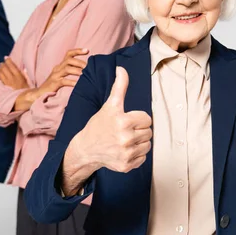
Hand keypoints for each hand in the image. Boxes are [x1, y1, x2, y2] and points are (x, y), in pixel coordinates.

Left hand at [0, 57, 28, 89]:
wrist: (23, 99)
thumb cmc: (26, 90)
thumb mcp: (27, 81)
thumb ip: (24, 74)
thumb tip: (23, 68)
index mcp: (18, 76)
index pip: (12, 66)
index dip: (8, 61)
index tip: (6, 57)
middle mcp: (12, 78)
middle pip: (5, 69)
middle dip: (2, 65)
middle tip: (2, 63)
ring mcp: (7, 83)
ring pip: (0, 74)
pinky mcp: (3, 87)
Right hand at [14, 48, 87, 110]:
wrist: (39, 94)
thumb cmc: (54, 85)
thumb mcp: (62, 76)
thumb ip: (71, 71)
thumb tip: (87, 71)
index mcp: (60, 65)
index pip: (68, 54)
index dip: (77, 51)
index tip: (87, 50)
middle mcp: (57, 68)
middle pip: (69, 60)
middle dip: (80, 62)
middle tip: (89, 67)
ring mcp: (55, 75)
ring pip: (67, 69)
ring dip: (77, 71)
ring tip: (86, 74)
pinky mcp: (54, 83)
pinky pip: (64, 81)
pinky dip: (73, 82)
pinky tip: (79, 84)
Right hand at [61, 67, 152, 195]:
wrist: (86, 149)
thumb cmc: (99, 124)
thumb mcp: (109, 105)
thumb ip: (119, 86)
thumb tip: (121, 68)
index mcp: (123, 121)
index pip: (147, 119)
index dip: (138, 118)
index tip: (127, 120)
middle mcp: (125, 138)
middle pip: (149, 132)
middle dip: (139, 130)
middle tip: (125, 130)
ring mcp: (126, 154)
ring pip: (147, 145)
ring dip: (139, 142)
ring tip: (125, 140)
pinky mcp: (126, 166)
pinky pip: (143, 158)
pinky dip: (136, 155)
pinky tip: (124, 150)